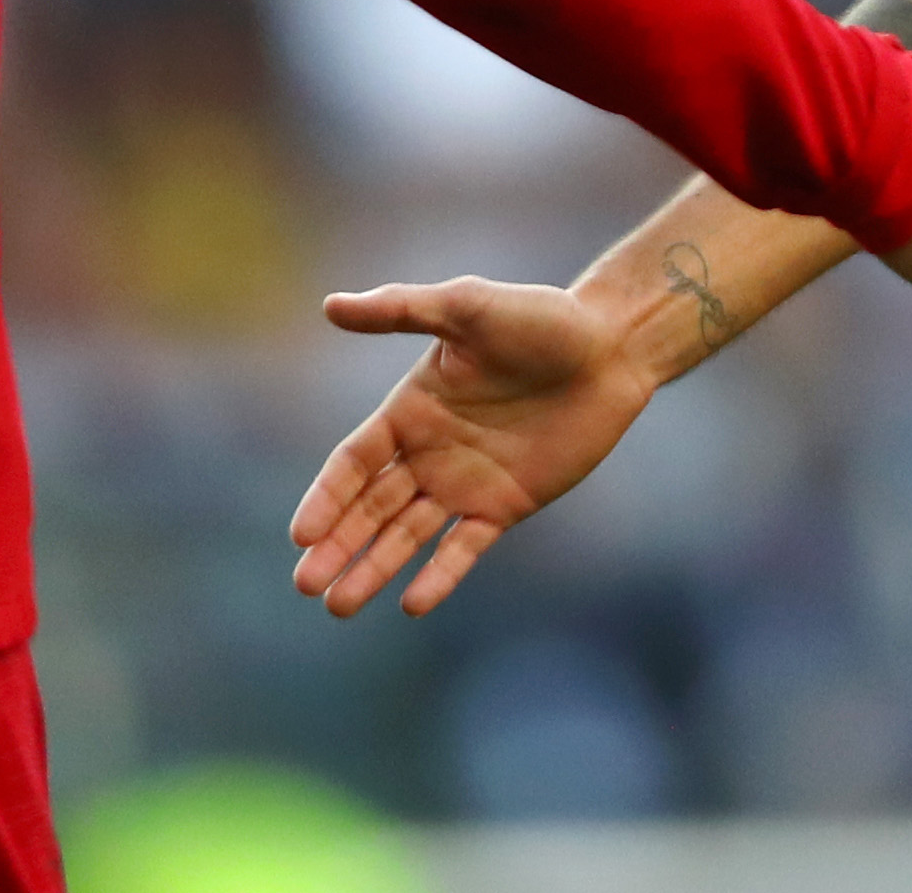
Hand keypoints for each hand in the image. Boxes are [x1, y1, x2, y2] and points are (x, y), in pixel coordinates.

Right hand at [289, 278, 649, 619]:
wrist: (610, 349)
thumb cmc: (539, 319)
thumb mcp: (467, 307)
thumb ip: (401, 309)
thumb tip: (331, 306)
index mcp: (410, 409)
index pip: (354, 463)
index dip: (326, 498)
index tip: (301, 535)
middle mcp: (429, 451)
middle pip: (370, 508)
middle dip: (337, 546)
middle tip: (304, 586)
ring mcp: (465, 483)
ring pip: (406, 535)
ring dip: (373, 568)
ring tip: (338, 606)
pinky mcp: (505, 505)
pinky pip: (464, 547)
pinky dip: (440, 576)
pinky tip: (412, 604)